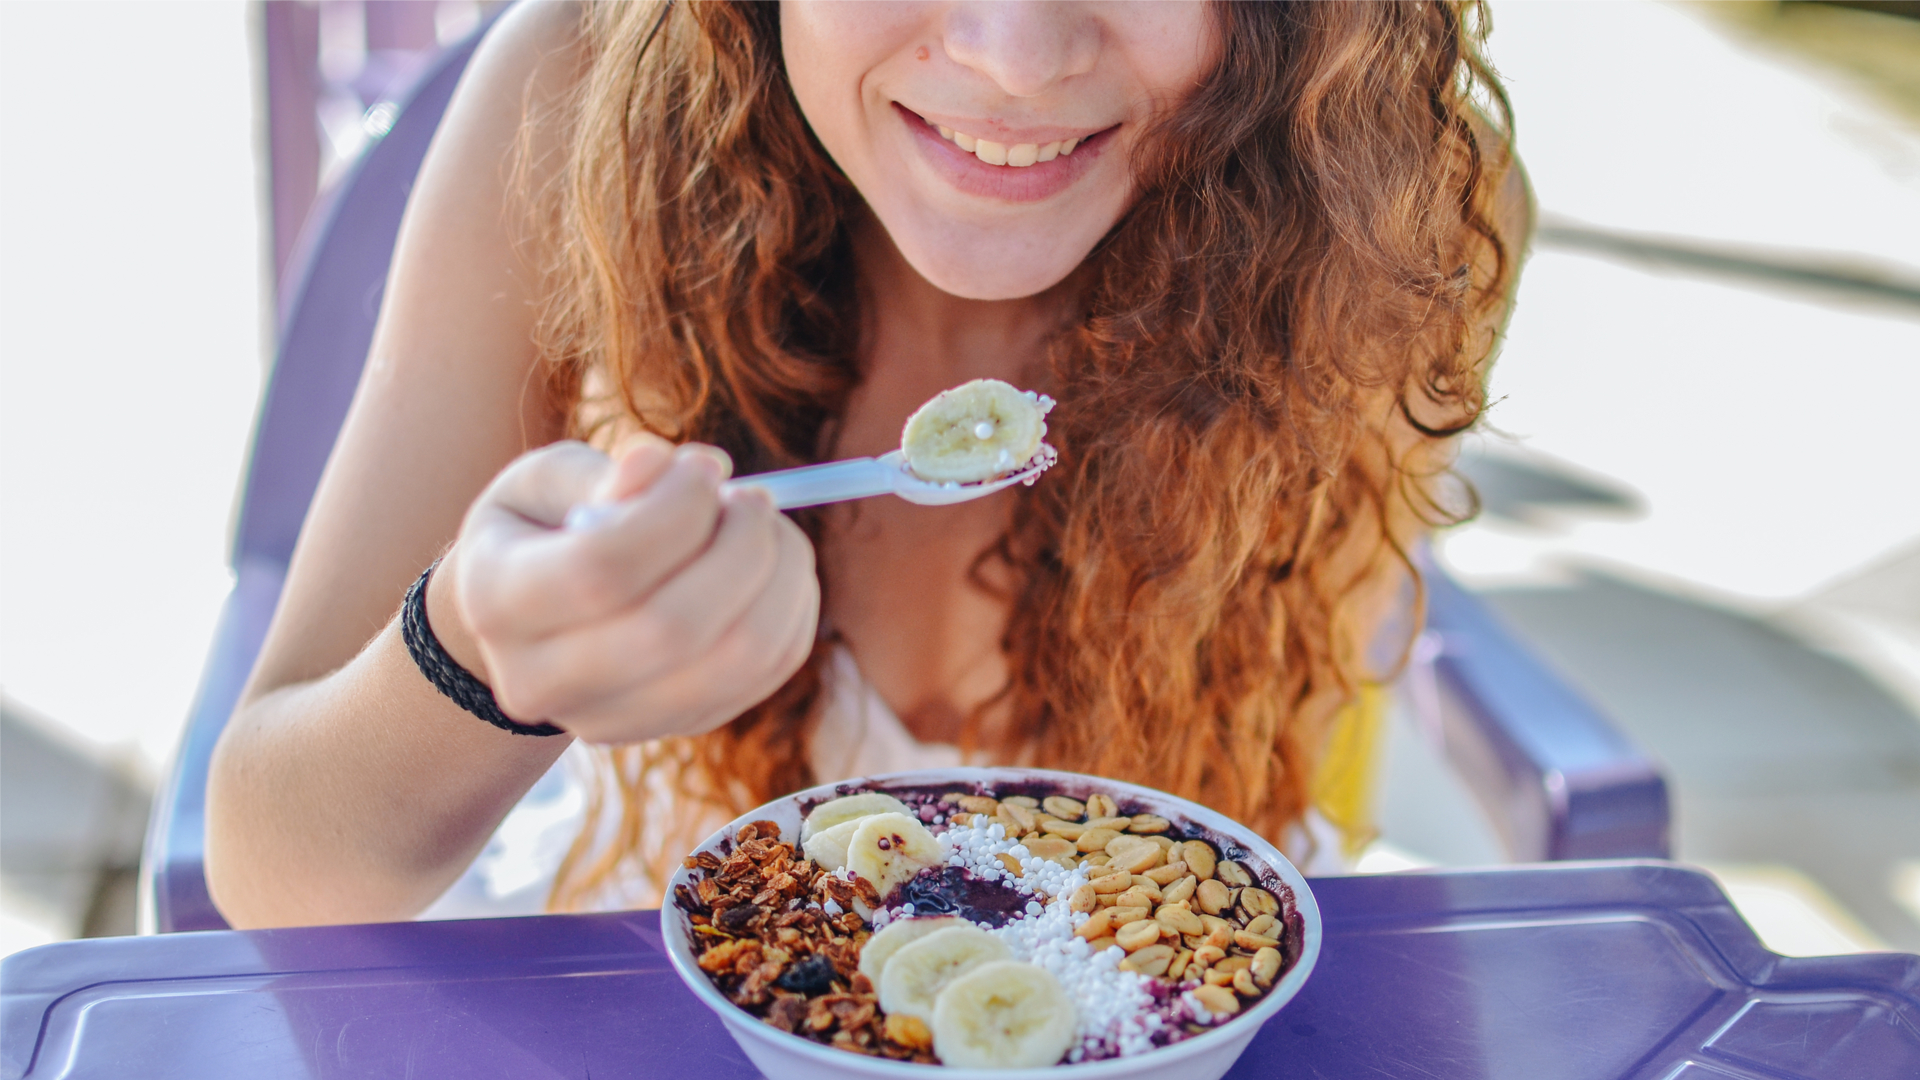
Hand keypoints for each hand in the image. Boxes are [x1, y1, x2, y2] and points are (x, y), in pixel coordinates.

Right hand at [431, 434, 819, 742]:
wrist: (537, 620)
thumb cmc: (547, 527)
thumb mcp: (550, 481)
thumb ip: (606, 473)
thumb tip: (665, 466)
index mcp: (496, 602)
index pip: (600, 569)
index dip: (674, 512)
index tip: (703, 468)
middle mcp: (542, 681)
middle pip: (672, 630)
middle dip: (740, 547)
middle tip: (752, 499)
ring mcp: (611, 720)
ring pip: (733, 663)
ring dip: (779, 580)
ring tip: (767, 529)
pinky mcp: (676, 727)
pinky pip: (765, 675)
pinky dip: (791, 610)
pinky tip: (775, 568)